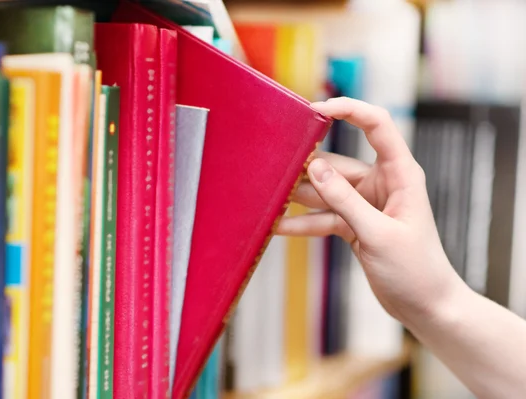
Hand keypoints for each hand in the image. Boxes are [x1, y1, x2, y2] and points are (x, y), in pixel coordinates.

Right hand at [277, 97, 467, 326]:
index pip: (376, 126)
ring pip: (325, 191)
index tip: (315, 109)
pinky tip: (278, 226)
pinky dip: (303, 222)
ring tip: (269, 197)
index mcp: (400, 173)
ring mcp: (365, 204)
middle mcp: (381, 183)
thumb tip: (313, 168)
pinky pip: (323, 216)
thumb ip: (344, 200)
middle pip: (337, 163)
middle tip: (275, 166)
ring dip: (299, 196)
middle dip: (307, 166)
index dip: (348, 110)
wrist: (425, 306)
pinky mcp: (353, 225)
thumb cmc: (416, 269)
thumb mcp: (378, 233)